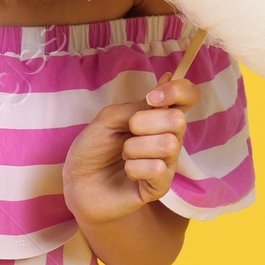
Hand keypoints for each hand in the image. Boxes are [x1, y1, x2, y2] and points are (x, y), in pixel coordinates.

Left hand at [63, 72, 196, 228]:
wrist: (77, 181)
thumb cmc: (94, 147)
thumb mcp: (110, 118)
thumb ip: (138, 106)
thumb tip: (167, 78)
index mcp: (158, 116)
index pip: (188, 96)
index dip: (177, 91)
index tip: (152, 98)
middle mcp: (169, 137)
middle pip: (178, 120)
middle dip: (145, 122)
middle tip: (128, 131)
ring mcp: (167, 163)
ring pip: (168, 145)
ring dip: (135, 147)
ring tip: (124, 155)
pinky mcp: (160, 187)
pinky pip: (158, 170)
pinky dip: (135, 167)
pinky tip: (128, 172)